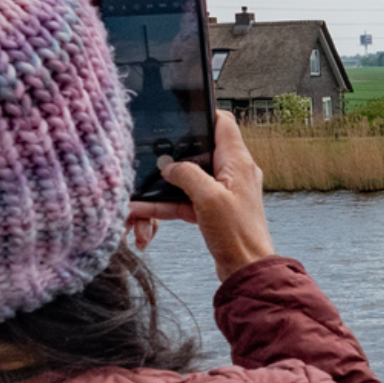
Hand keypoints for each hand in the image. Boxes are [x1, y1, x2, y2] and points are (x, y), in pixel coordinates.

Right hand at [126, 111, 276, 280]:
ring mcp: (223, 192)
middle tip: (150, 153)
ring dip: (164, 186)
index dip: (203, 114)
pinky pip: (186, 200)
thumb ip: (187, 174)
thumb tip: (169, 165)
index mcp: (238, 162)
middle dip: (173, 154)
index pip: (224, 124)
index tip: (180, 112)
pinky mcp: (213, 211)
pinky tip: (142, 211)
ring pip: (188, 179)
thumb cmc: (237, 234)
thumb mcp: (208, 198)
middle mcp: (233, 173)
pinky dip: (166, 205)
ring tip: (138, 192)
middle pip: (200, 151)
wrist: (246, 270)